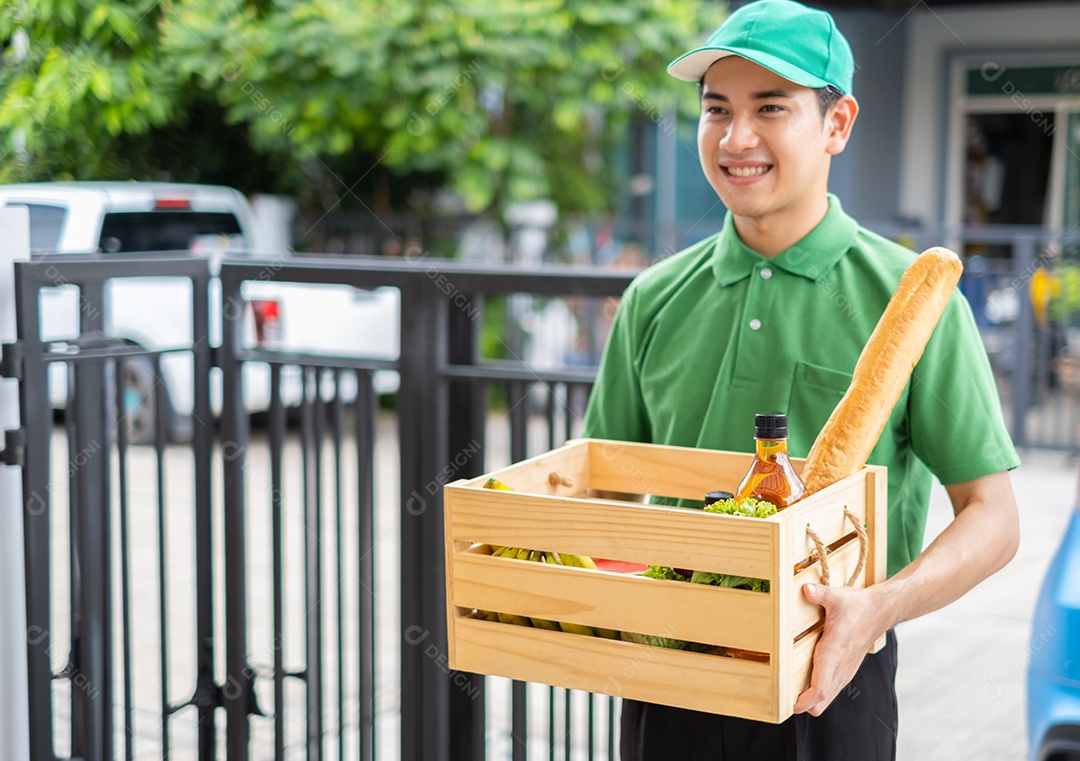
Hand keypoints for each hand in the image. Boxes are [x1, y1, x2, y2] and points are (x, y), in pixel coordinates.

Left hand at [792, 582, 885, 715]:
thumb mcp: (838, 597)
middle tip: (782, 695)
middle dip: (803, 704)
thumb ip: (821, 594)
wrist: (879, 612)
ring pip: (826, 698)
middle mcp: (839, 667)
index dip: (805, 699)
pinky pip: (830, 690)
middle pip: (821, 701)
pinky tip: (805, 680)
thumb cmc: (857, 606)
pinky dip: (818, 692)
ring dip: (810, 699)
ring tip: (790, 690)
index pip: (821, 687)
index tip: (791, 703)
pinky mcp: (845, 670)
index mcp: (834, 653)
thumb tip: (806, 589)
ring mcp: (844, 671)